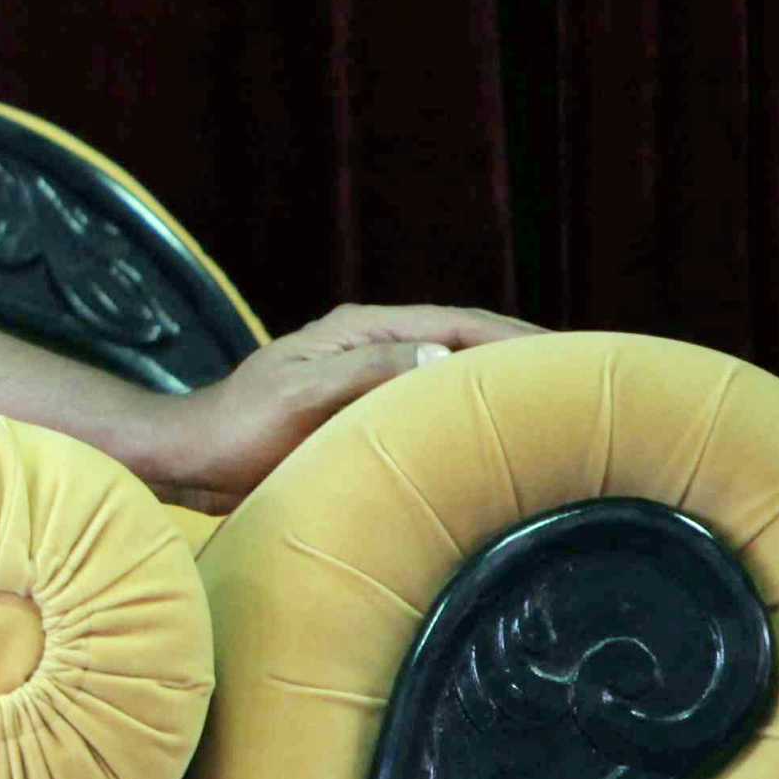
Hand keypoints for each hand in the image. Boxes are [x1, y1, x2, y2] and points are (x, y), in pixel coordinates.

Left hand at [143, 301, 544, 511]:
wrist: (192, 456)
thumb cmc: (238, 426)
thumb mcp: (302, 395)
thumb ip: (368, 370)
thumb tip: (442, 356)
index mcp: (361, 329)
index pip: (459, 322)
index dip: (516, 338)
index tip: (571, 356)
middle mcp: (371, 343)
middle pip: (465, 338)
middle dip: (522, 353)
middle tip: (586, 377)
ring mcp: (368, 373)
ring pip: (453, 368)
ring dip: (501, 381)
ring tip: (560, 402)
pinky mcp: (363, 407)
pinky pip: (432, 400)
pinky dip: (471, 407)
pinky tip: (500, 433)